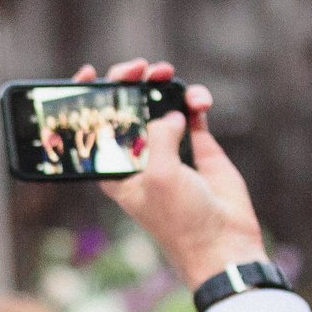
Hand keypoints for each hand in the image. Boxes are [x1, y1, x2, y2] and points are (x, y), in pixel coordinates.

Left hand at [85, 58, 269, 287]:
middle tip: (140, 68)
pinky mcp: (197, 148)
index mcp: (114, 169)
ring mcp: (168, 150)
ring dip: (163, 86)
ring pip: (159, 105)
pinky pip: (191, 112)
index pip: (93, 127)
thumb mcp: (158, 176)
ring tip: (170, 75)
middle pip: (126, 109)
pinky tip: (200, 101)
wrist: (223, 243)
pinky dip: (194, 100)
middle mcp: (138, 157)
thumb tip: (172, 113)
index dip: (88, 99)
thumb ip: (158, 136)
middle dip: (130, 83)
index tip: (90, 73)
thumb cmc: (181, 220)